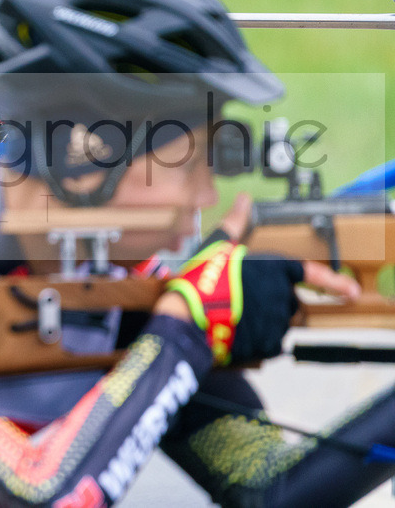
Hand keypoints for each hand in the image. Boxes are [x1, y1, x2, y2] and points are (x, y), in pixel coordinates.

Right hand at [163, 239, 359, 365]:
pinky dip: (257, 339)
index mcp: (276, 269)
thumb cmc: (203, 278)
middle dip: (272, 303)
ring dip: (263, 321)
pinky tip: (237, 332)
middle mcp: (283, 294)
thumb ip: (236, 222)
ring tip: (234, 317)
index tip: (352, 292)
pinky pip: (270, 342)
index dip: (335, 283)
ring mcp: (279, 320)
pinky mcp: (269, 343)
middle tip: (243, 303)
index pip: (313, 274)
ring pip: (279, 322)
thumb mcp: (217, 244)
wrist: (190, 316)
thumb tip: (244, 199)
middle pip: (289, 301)